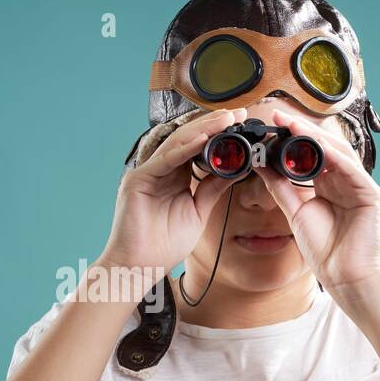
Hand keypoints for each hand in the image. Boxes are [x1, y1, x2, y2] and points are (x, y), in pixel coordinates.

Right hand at [99, 107, 246, 281]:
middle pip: (188, 140)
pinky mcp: (138, 180)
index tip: (241, 125)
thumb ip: (212, 190)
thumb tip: (234, 170)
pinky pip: (165, 160)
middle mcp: (160, 171)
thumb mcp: (198, 212)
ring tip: (225, 119)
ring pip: (177, 143)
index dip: (218, 135)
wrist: (139, 266)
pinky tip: (202, 139)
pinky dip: (184, 148)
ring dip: (203, 130)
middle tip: (238, 113)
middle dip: (213, 125)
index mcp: (174, 177)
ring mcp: (148, 173)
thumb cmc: (163, 245)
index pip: (197, 148)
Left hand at [254, 108, 379, 303]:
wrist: (345, 278)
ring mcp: (361, 187)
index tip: (271, 125)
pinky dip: (335, 157)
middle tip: (279, 117)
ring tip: (293, 125)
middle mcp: (347, 181)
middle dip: (303, 130)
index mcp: (330, 185)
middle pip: (326, 147)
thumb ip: (281, 188)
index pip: (312, 153)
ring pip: (339, 153)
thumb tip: (261, 164)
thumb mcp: (295, 212)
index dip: (293, 138)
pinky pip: (353, 170)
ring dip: (317, 137)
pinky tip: (318, 146)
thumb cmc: (325, 250)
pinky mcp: (372, 196)